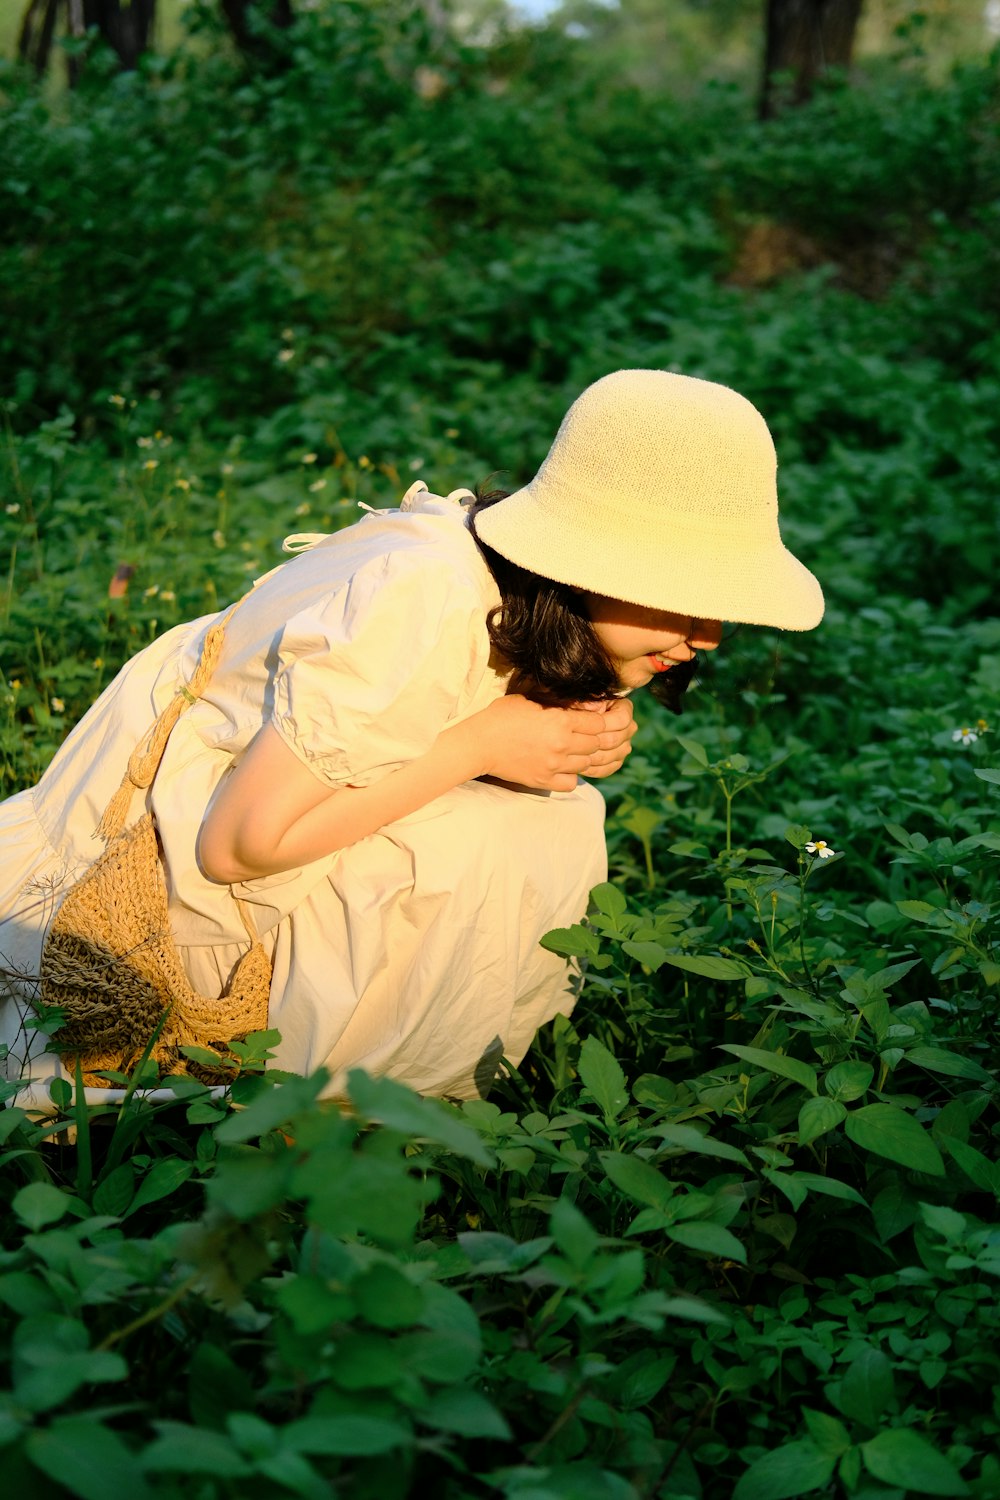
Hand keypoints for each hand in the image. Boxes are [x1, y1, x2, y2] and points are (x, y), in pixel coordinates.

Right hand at [475, 694, 621, 791]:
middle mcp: (562, 744)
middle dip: (592, 739)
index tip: (589, 721)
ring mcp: (554, 765)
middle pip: (596, 744)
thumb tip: (585, 705)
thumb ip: (559, 704)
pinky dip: (571, 776)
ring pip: (587, 764)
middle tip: (582, 735)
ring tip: (570, 751)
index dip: (596, 721)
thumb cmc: (501, 716)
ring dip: (583, 757)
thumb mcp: (531, 700)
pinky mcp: (544, 781)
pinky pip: (572, 783)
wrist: (478, 744)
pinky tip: (561, 767)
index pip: (599, 723)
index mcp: (560, 720)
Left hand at [574, 696, 636, 779]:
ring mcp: (625, 747)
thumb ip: (587, 703)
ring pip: (611, 756)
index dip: (604, 724)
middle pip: (616, 740)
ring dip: (592, 757)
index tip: (584, 726)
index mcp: (624, 708)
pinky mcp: (616, 762)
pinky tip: (577, 765)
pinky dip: (592, 769)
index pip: (622, 719)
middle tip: (574, 745)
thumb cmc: (575, 708)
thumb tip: (592, 708)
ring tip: (573, 756)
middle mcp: (629, 728)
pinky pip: (607, 769)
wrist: (571, 725)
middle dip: (594, 743)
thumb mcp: (579, 701)